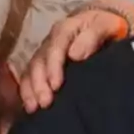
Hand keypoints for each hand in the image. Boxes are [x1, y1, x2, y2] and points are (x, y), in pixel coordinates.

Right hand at [19, 6, 133, 112]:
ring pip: (32, 70)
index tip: (56, 85)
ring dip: (31, 89)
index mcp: (65, 29)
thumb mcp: (105, 25)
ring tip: (34, 107)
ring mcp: (45, 53)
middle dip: (40, 82)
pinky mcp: (43, 64)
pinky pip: (29, 76)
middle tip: (45, 102)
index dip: (53, 66)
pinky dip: (27, 91)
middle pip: (39, 61)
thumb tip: (74, 54)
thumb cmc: (106, 27)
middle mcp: (51, 41)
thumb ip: (92, 36)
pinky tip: (30, 107)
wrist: (103, 26)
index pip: (55, 47)